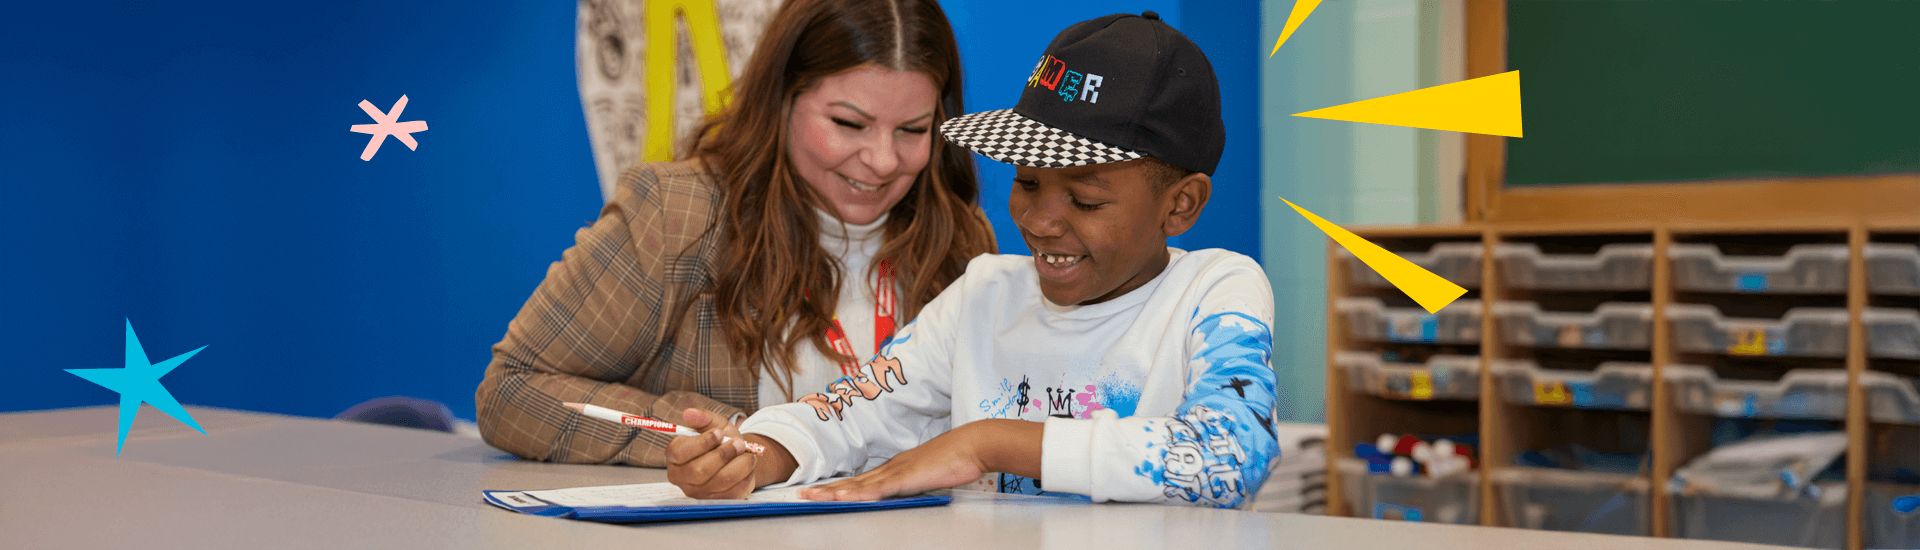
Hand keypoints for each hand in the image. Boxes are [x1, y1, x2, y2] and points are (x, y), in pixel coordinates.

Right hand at [665, 408, 758, 498]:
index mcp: (675, 456)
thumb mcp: (714, 424)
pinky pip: (733, 491)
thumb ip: (703, 418)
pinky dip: (745, 476)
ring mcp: (698, 492)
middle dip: (723, 454)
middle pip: (699, 470)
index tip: (719, 433)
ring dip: (739, 464)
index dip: (701, 443)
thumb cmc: (721, 441)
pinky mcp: (716, 500)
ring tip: (748, 453)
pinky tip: (747, 466)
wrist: (736, 457)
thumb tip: (689, 413)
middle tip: (739, 443)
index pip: (680, 452)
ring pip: (720, 481)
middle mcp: (681, 476)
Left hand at [798, 419, 1041, 500]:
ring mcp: (897, 471)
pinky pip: (877, 488)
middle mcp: (892, 467)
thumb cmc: (959, 459)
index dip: (842, 486)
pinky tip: (843, 498)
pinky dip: (858, 494)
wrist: (974, 444)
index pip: (864, 479)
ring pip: (859, 484)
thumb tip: (912, 494)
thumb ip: (919, 485)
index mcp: (898, 467)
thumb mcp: (933, 476)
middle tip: (803, 493)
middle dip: (827, 488)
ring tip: (812, 497)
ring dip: (834, 491)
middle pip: (854, 481)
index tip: (823, 490)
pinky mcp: (906, 477)